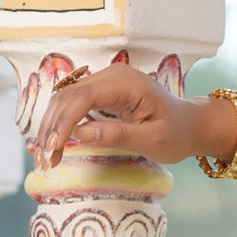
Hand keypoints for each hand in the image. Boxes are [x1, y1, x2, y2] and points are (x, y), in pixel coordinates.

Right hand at [32, 63, 233, 170]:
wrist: (189, 125)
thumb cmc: (176, 133)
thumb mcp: (152, 140)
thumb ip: (118, 135)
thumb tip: (80, 132)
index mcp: (127, 83)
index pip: (83, 97)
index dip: (64, 122)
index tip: (54, 148)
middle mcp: (112, 75)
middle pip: (68, 97)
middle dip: (53, 128)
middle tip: (46, 161)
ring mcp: (105, 81)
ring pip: (65, 100)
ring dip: (52, 127)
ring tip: (47, 158)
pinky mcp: (101, 92)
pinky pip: (72, 104)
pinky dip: (60, 123)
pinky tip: (52, 143)